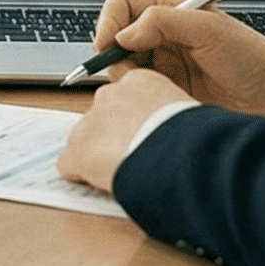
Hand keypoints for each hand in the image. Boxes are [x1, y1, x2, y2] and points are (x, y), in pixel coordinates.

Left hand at [58, 68, 199, 189]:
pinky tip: (99, 184)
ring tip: (120, 171)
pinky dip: (80, 175)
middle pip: (100, 116)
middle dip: (110, 135)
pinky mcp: (79, 151)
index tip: (140, 133)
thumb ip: (169, 112)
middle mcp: (110, 95)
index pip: (123, 96)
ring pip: (83, 138)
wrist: (182, 157)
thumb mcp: (187, 112)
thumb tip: (171, 127)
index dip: (130, 118)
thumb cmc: (196, 138)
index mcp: (139, 81)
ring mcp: (90, 122)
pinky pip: (69, 164)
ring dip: (95, 154)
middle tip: (133, 154)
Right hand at [91, 0, 264, 117]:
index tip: (108, 44)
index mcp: (173, 10)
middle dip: (113, 52)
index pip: (123, 5)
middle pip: (117, 36)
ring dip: (126, 75)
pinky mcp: (167, 89)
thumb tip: (125, 33)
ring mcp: (165, 63)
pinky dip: (137, 93)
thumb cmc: (252, 58)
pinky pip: (137, 89)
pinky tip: (155, 97)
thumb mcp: (210, 30)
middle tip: (124, 70)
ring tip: (147, 85)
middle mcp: (164, 35)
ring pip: (123, 65)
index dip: (109, 22)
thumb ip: (164, 22)